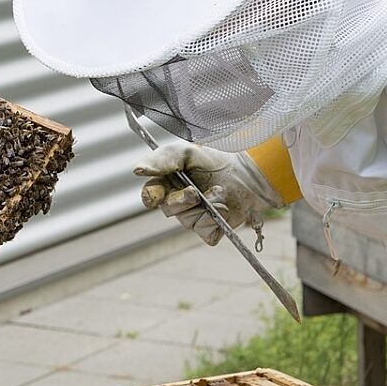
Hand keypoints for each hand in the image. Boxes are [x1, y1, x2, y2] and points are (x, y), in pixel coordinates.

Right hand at [134, 142, 281, 245]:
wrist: (249, 172)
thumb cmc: (216, 160)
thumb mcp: (187, 152)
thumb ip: (162, 160)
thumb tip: (137, 170)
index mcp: (167, 184)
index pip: (150, 195)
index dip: (151, 197)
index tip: (156, 195)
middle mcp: (178, 202)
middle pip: (168, 210)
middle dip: (182, 201)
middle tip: (196, 192)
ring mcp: (194, 218)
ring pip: (188, 222)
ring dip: (207, 207)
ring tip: (220, 192)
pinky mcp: (211, 229)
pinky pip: (206, 233)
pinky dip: (216, 221)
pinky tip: (225, 208)